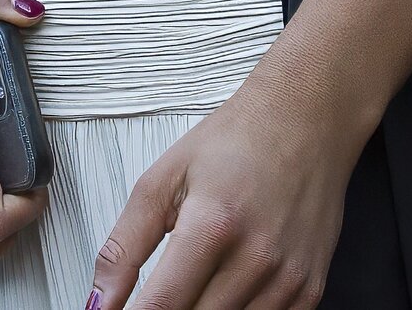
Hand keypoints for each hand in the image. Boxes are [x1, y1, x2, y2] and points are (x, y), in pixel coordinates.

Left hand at [94, 72, 355, 309]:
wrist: (306, 120)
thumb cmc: (237, 141)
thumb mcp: (163, 179)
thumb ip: (125, 246)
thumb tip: (101, 302)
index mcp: (213, 224)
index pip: (163, 304)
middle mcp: (257, 257)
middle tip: (157, 293)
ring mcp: (289, 279)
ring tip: (191, 282)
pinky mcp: (310, 290)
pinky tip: (223, 291)